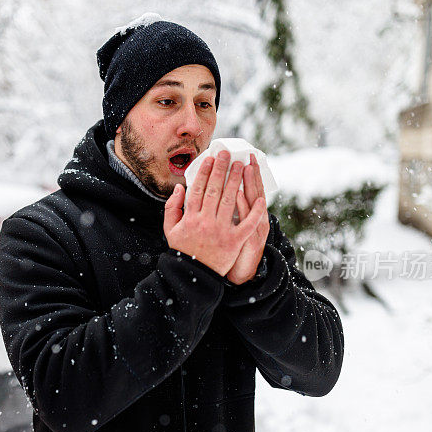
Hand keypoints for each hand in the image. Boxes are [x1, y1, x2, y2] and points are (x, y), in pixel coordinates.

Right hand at [163, 151, 263, 275]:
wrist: (193, 276)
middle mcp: (205, 222)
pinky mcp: (234, 242)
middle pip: (214, 190)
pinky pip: (247, 224)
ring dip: (237, 181)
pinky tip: (260, 198)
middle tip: (228, 155)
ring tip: (242, 166)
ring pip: (230, 201)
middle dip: (222, 170)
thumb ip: (172, 208)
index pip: (198, 189)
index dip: (204, 171)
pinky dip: (255, 211)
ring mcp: (221, 231)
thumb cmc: (183, 251)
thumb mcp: (170, 230)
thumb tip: (179, 188)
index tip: (210, 158)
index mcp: (190, 218)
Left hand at [226, 154, 269, 284]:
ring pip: (252, 203)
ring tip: (245, 167)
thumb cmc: (235, 249)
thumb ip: (238, 210)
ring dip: (249, 184)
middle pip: (254, 192)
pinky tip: (238, 194)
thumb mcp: (240, 228)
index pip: (251, 189)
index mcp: (252, 214)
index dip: (250, 173)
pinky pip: (246, 221)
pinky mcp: (249, 239)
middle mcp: (256, 219)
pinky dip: (243, 207)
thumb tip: (235, 191)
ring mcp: (254, 228)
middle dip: (251, 173)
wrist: (242, 274)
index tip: (247, 156)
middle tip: (247, 155)